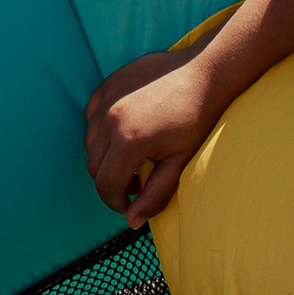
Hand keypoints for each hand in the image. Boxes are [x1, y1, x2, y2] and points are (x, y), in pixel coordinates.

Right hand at [84, 42, 225, 227]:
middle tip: (136, 183)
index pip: (105, 186)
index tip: (131, 205)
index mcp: (128, 142)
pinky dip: (101, 131)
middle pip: (94, 167)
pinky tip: (125, 132)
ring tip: (132, 158)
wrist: (203, 73)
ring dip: (105, 158)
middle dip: (111, 182)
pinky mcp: (107, 85)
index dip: (116, 203)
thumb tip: (132, 221)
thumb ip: (154, 195)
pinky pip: (91, 117)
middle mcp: (109, 120)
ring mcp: (106, 99)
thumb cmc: (196, 119)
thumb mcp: (179, 162)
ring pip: (90, 143)